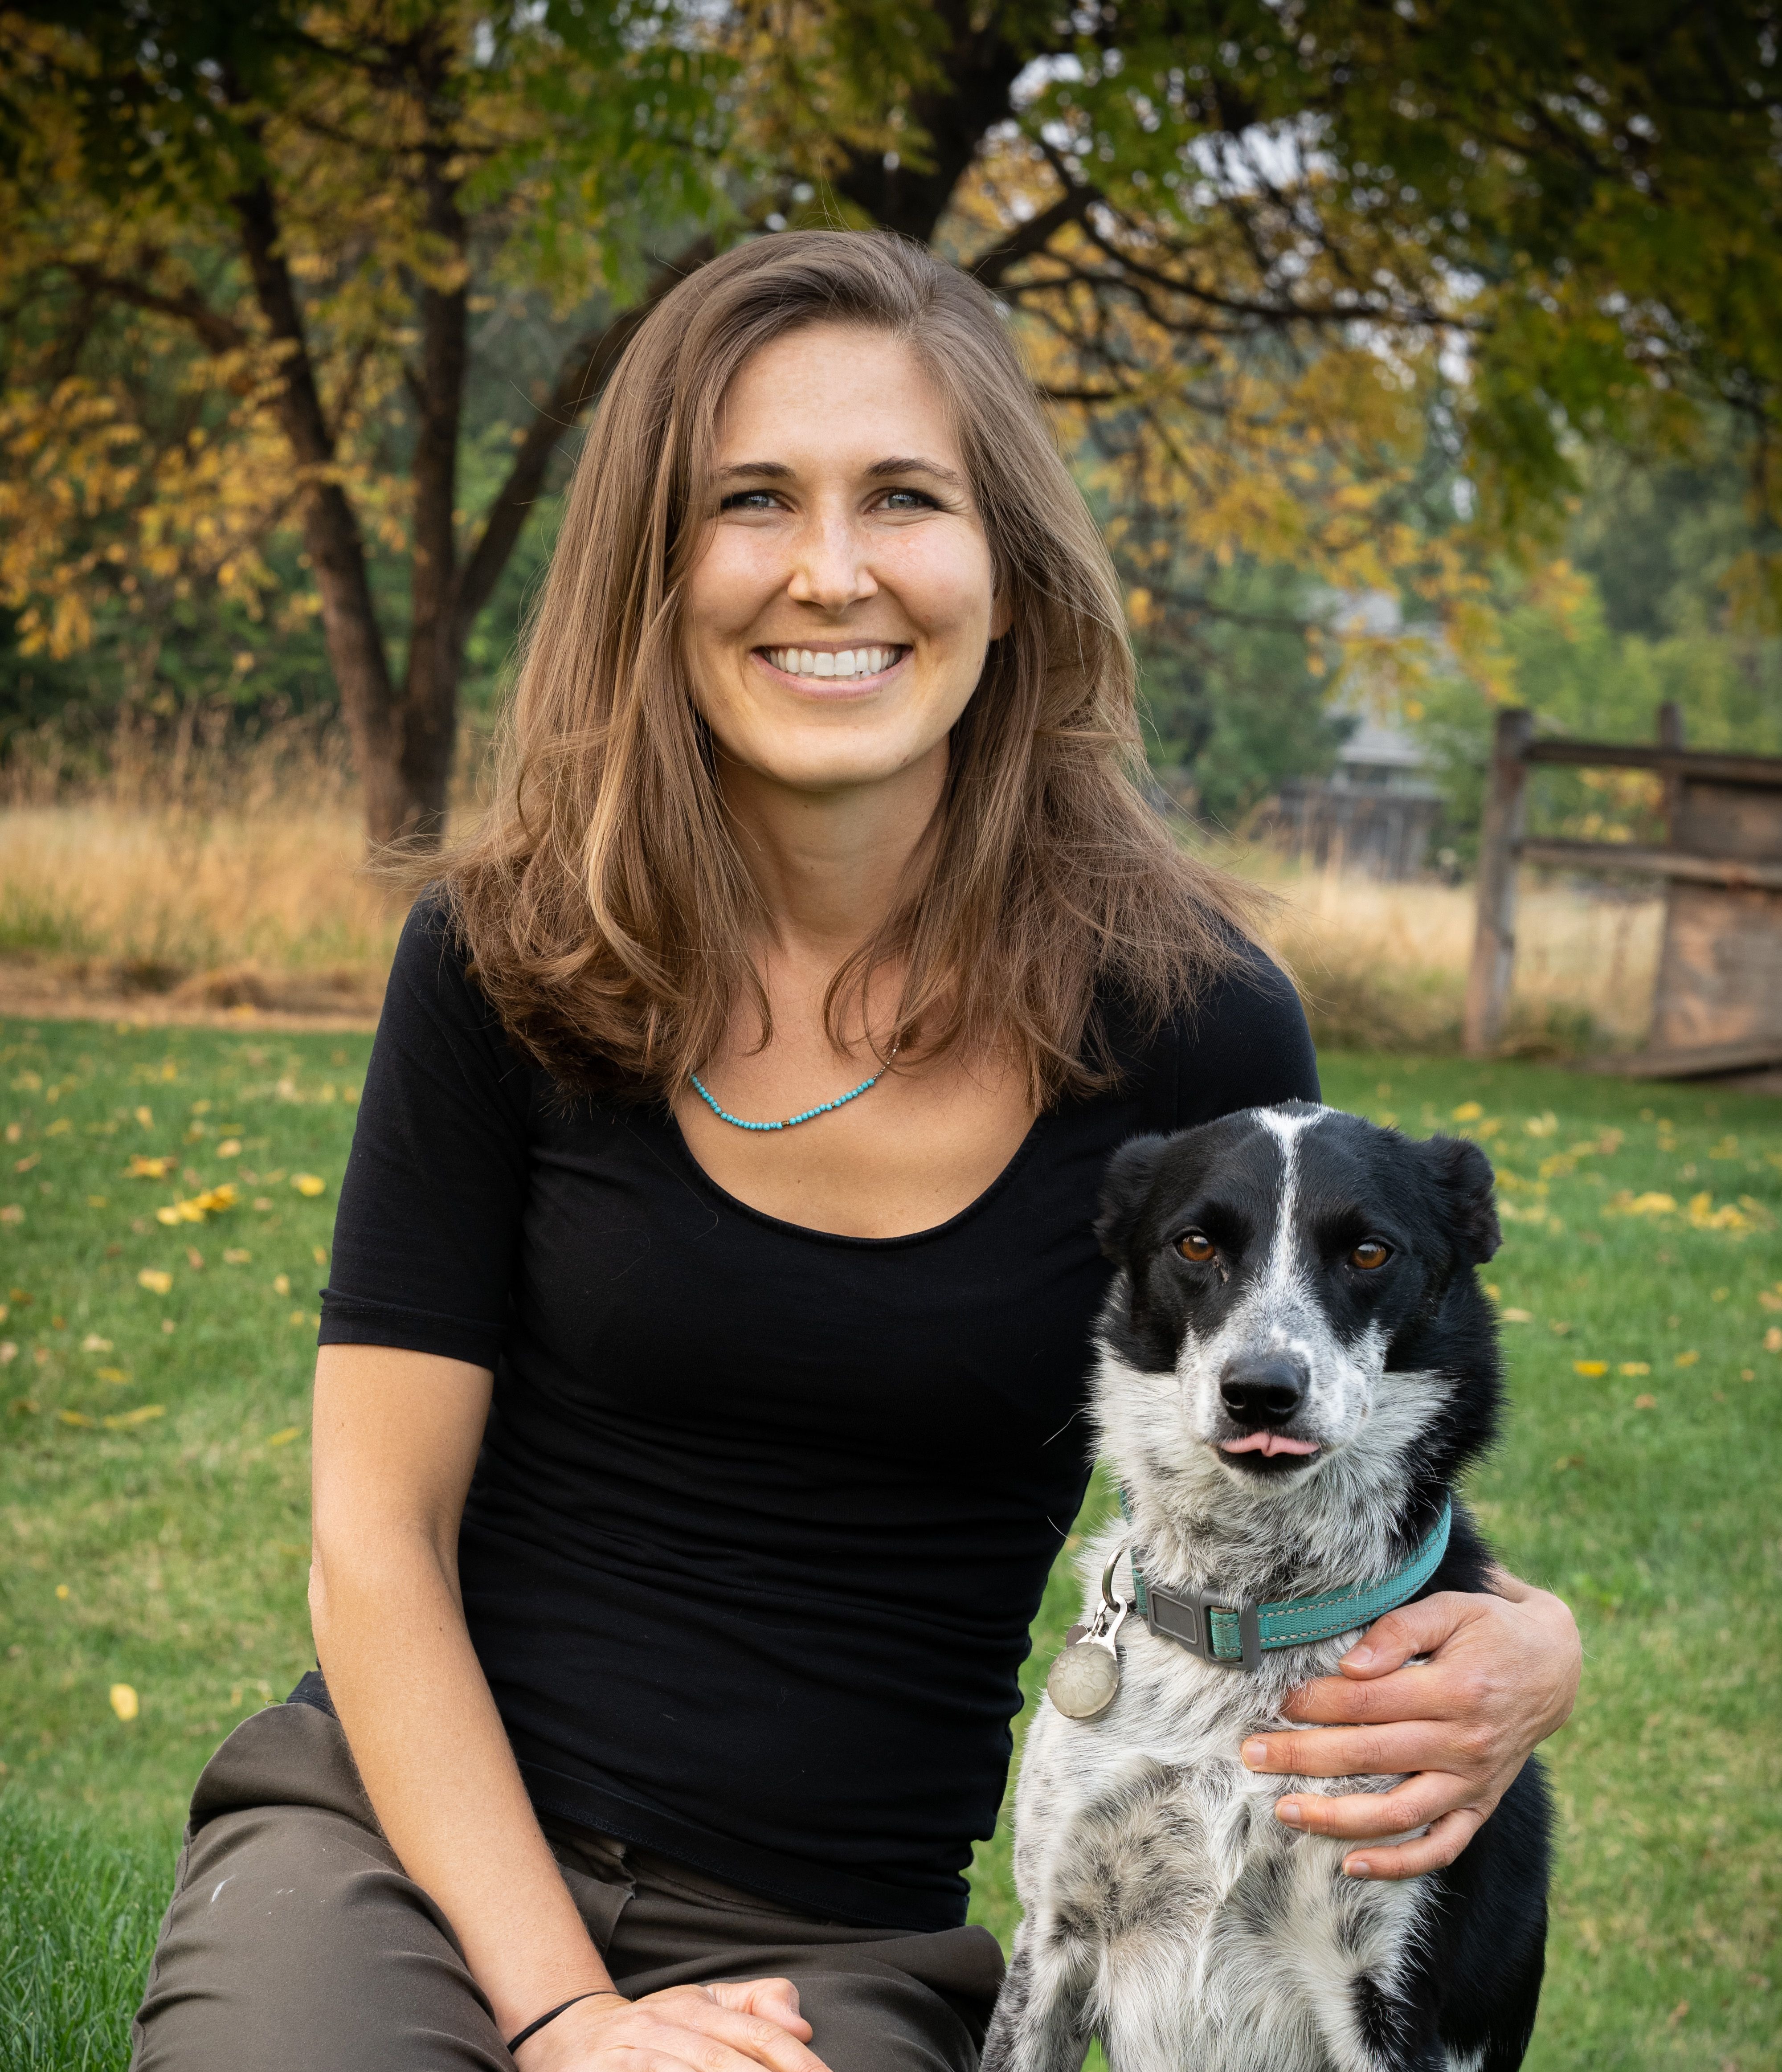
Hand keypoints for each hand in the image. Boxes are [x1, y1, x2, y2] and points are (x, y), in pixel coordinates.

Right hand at [516, 1978, 827, 2071]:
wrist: (568, 2037)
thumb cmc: (653, 2028)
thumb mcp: (700, 2005)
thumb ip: (754, 2005)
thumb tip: (803, 2023)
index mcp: (692, 2007)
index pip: (758, 2033)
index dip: (796, 2061)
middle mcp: (662, 2026)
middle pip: (725, 2062)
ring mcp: (629, 2056)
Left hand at [1239, 1573, 1579, 1880]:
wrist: (1556, 1667)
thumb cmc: (1492, 1629)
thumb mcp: (1453, 1608)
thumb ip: (1400, 1629)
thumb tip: (1350, 1665)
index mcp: (1455, 1689)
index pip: (1370, 1702)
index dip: (1319, 1702)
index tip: (1279, 1702)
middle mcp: (1465, 1742)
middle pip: (1371, 1756)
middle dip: (1305, 1757)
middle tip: (1253, 1754)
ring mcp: (1473, 1782)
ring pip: (1398, 1812)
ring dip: (1338, 1818)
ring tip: (1286, 1812)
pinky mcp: (1480, 1805)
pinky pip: (1440, 1845)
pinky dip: (1398, 1863)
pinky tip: (1352, 1864)